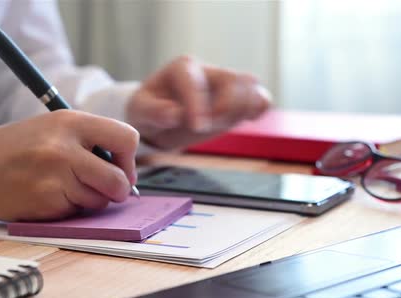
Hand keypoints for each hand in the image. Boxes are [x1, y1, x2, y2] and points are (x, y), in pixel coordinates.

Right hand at [0, 110, 138, 220]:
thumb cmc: (18, 148)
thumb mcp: (54, 128)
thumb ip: (91, 141)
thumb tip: (127, 172)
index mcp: (71, 121)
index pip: (127, 138)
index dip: (129, 159)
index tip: (120, 167)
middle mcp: (64, 147)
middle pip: (118, 179)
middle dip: (118, 189)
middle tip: (108, 189)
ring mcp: (55, 176)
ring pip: (99, 200)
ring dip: (90, 199)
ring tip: (65, 186)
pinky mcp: (45, 201)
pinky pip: (76, 211)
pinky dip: (69, 208)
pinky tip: (49, 196)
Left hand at [126, 56, 271, 149]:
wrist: (160, 119)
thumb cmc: (149, 110)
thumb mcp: (140, 111)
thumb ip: (154, 112)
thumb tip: (174, 114)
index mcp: (182, 69)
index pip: (194, 81)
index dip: (198, 104)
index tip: (198, 126)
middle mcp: (208, 71)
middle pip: (232, 79)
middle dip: (225, 106)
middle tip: (208, 126)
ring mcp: (225, 85)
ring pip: (251, 86)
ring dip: (243, 109)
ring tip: (223, 123)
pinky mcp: (238, 101)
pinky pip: (260, 99)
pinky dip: (259, 109)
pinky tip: (247, 120)